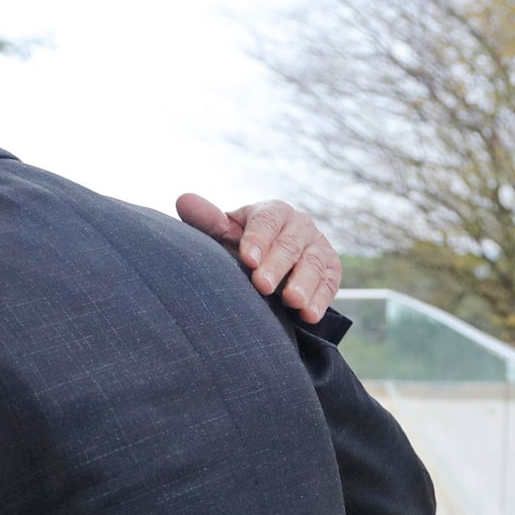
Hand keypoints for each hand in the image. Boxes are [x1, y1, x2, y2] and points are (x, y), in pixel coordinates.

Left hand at [176, 193, 341, 322]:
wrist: (270, 264)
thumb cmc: (241, 247)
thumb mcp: (224, 234)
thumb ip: (208, 221)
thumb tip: (183, 200)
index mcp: (272, 212)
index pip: (267, 220)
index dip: (257, 239)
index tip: (246, 259)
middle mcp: (299, 225)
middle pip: (290, 243)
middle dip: (277, 265)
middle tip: (262, 285)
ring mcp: (317, 246)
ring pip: (315, 263)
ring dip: (304, 283)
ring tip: (292, 301)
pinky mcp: (331, 269)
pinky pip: (330, 282)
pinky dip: (321, 299)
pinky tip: (309, 315)